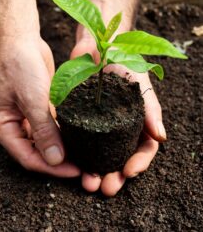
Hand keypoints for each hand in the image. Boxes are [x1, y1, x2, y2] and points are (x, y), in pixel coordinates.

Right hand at [0, 36, 79, 177]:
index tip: (75, 170)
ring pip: (46, 141)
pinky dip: (64, 133)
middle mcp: (14, 125)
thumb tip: (55, 159)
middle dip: (59, 161)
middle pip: (37, 152)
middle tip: (83, 166)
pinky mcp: (39, 108)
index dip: (51, 167)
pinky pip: (52, 127)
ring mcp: (26, 117)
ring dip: (63, 148)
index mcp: (3, 127)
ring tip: (84, 155)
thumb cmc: (19, 66)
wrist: (21, 40)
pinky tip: (80, 137)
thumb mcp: (32, 99)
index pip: (27, 157)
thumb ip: (43, 130)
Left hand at [71, 27, 165, 195]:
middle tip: (105, 188)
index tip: (128, 172)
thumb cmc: (124, 62)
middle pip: (118, 157)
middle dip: (113, 175)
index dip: (138, 163)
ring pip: (97, 154)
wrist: (98, 46)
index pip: (142, 149)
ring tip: (88, 183)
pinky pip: (79, 140)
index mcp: (136, 121)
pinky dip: (77, 154)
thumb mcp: (140, 84)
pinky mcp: (79, 118)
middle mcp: (117, 126)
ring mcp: (97, 123)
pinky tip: (72, 163)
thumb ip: (150, 109)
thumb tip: (161, 137)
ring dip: (94, 171)